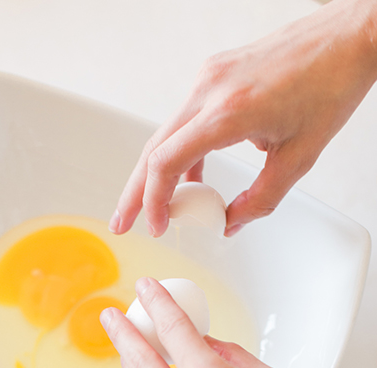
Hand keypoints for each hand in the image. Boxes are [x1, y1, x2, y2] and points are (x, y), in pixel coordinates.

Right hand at [110, 0, 376, 237]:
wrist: (348, 39)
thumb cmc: (331, 85)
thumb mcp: (298, 159)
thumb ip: (260, 200)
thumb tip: (230, 224)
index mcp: (229, 112)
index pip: (167, 162)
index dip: (154, 201)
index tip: (156, 226)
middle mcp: (211, 89)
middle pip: (153, 149)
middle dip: (136, 192)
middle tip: (123, 223)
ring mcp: (209, 78)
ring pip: (166, 133)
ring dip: (157, 173)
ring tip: (156, 206)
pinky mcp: (215, 73)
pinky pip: (186, 119)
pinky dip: (182, 150)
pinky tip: (192, 176)